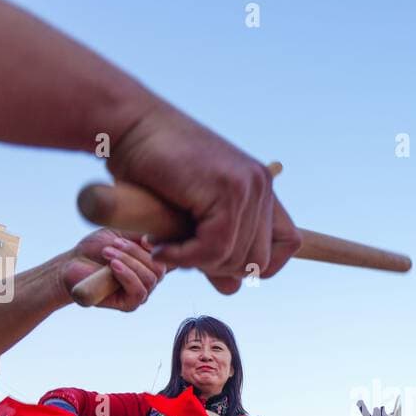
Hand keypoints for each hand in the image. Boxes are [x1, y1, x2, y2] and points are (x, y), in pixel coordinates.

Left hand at [59, 229, 169, 311]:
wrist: (71, 265)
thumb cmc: (93, 249)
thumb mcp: (118, 235)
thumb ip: (137, 236)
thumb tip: (153, 241)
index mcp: (148, 263)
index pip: (164, 258)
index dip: (157, 247)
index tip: (141, 238)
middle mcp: (148, 279)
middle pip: (158, 268)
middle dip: (136, 253)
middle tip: (114, 245)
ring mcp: (140, 293)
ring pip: (149, 279)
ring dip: (128, 262)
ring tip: (108, 253)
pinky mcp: (129, 305)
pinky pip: (138, 291)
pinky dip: (128, 276)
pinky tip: (113, 266)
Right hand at [108, 102, 300, 293]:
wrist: (127, 125)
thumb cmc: (150, 170)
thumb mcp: (191, 218)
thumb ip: (215, 251)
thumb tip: (232, 289)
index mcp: (260, 189)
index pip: (287, 244)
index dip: (255, 265)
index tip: (217, 263)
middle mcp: (261, 185)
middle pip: (260, 261)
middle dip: (220, 269)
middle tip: (182, 252)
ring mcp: (248, 185)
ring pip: (236, 258)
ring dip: (197, 263)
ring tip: (166, 246)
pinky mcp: (227, 189)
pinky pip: (215, 248)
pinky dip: (185, 257)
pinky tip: (160, 247)